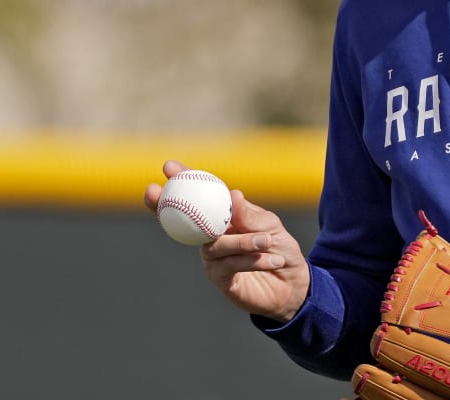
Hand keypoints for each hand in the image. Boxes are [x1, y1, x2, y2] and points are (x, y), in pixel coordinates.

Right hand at [144, 160, 310, 322]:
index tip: (168, 167)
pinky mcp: (219, 278)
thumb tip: (234, 195)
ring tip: (266, 240)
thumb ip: (250, 216)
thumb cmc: (278, 247)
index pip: (198, 195)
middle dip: (168, 204)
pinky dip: (252, 260)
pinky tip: (273, 259)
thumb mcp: (270, 226)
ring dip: (243, 242)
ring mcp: (212, 257)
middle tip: (157, 192)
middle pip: (184, 219)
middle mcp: (211, 234)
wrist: (292, 283)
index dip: (180, 180)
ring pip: (215, 244)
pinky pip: (230, 265)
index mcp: (222, 214)